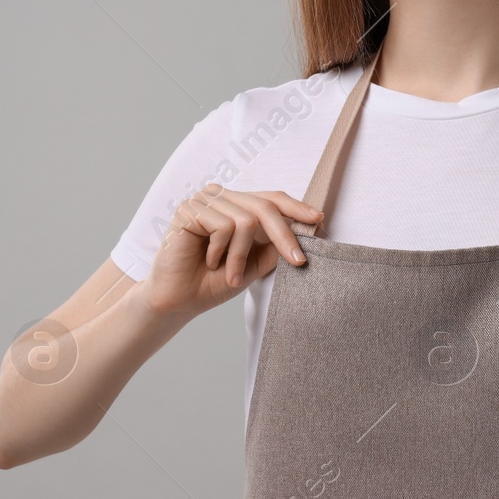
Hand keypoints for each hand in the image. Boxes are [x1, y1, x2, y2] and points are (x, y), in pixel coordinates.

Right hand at [141, 185, 323, 319]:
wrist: (180, 301)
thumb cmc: (214, 281)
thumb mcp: (255, 263)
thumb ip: (275, 246)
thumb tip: (304, 229)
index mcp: (237, 205)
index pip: (272, 198)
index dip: (297, 207)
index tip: (319, 219)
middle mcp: (221, 197)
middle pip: (265, 207)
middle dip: (285, 236)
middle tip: (298, 262)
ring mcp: (204, 200)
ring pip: (246, 220)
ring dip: (241, 256)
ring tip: (230, 274)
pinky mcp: (189, 209)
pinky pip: (223, 226)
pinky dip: (221, 251)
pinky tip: (208, 262)